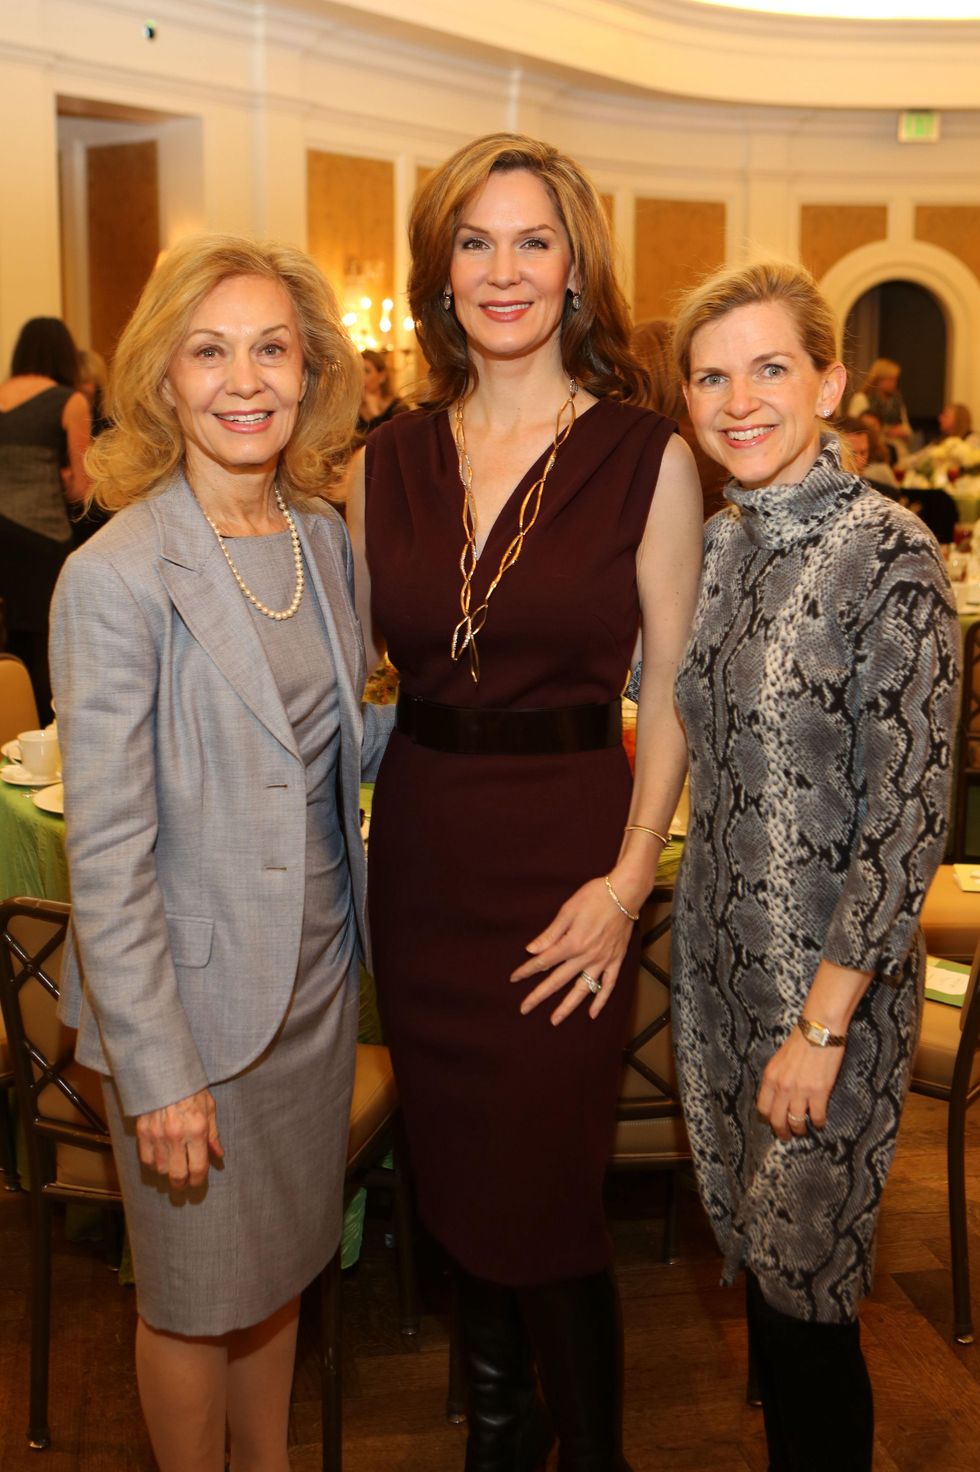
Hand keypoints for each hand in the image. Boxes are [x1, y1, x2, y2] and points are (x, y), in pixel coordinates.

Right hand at [135, 1088, 223, 1188]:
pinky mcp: (143, 1131)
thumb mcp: (209, 1108)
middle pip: (177, 1175)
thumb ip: (213, 1135)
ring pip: (161, 1170)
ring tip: (173, 1169)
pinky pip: (146, 1159)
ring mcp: (157, 1135)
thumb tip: (219, 1155)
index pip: (198, 1167)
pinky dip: (153, 1164)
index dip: (199, 1180)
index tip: (198, 1182)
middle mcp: (176, 1136)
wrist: (165, 1072)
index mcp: (196, 1130)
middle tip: (184, 1184)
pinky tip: (160, 1160)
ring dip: (168, 1173)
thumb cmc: (191, 1089)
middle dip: (182, 1184)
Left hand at [510, 876, 634, 1023]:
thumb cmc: (595, 896)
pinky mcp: (616, 960)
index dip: (527, 970)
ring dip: (567, 1006)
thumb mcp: (568, 910)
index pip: (544, 962)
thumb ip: (550, 933)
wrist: (625, 893)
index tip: (514, 978)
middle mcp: (586, 956)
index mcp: (572, 943)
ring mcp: (602, 961)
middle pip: (558, 980)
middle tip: (524, 1008)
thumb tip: (532, 950)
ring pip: (582, 989)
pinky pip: (608, 986)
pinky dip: (600, 1001)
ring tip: (554, 1020)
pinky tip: (592, 1014)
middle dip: (539, 995)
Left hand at [756, 1029, 845, 1140]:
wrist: (820, 1030)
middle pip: (777, 1120)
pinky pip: (816, 1116)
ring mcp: (801, 1091)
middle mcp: (782, 1087)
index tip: (773, 1122)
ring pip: (796, 1122)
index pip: (762, 1107)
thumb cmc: (800, 1040)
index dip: (767, 1118)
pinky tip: (819, 1122)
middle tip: (787, 1135)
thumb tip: (777, 1095)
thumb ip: (776, 1078)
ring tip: (803, 1130)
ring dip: (800, 1130)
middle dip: (782, 1131)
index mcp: (770, 1077)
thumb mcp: (779, 1059)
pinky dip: (818, 1122)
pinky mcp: (819, 1092)